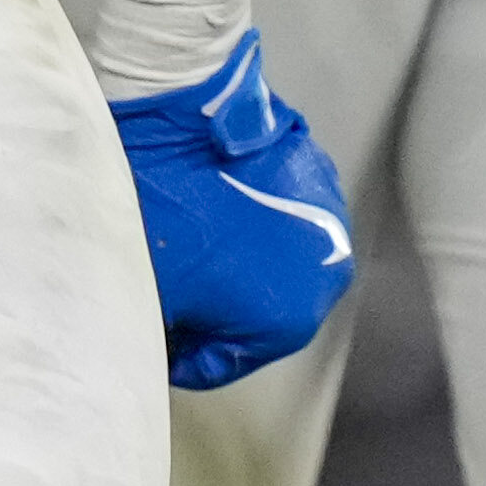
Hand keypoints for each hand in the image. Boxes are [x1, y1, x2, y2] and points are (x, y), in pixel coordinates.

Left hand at [108, 33, 355, 390]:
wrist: (184, 120)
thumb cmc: (168, 215)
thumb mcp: (153, 296)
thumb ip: (166, 336)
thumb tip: (164, 340)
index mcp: (289, 324)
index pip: (221, 365)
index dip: (180, 357)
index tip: (155, 341)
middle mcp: (325, 283)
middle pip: (256, 319)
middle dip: (212, 315)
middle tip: (171, 300)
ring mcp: (331, 225)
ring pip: (274, 268)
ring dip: (238, 270)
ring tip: (194, 255)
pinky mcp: (322, 179)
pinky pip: (282, 222)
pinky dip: (254, 227)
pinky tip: (216, 216)